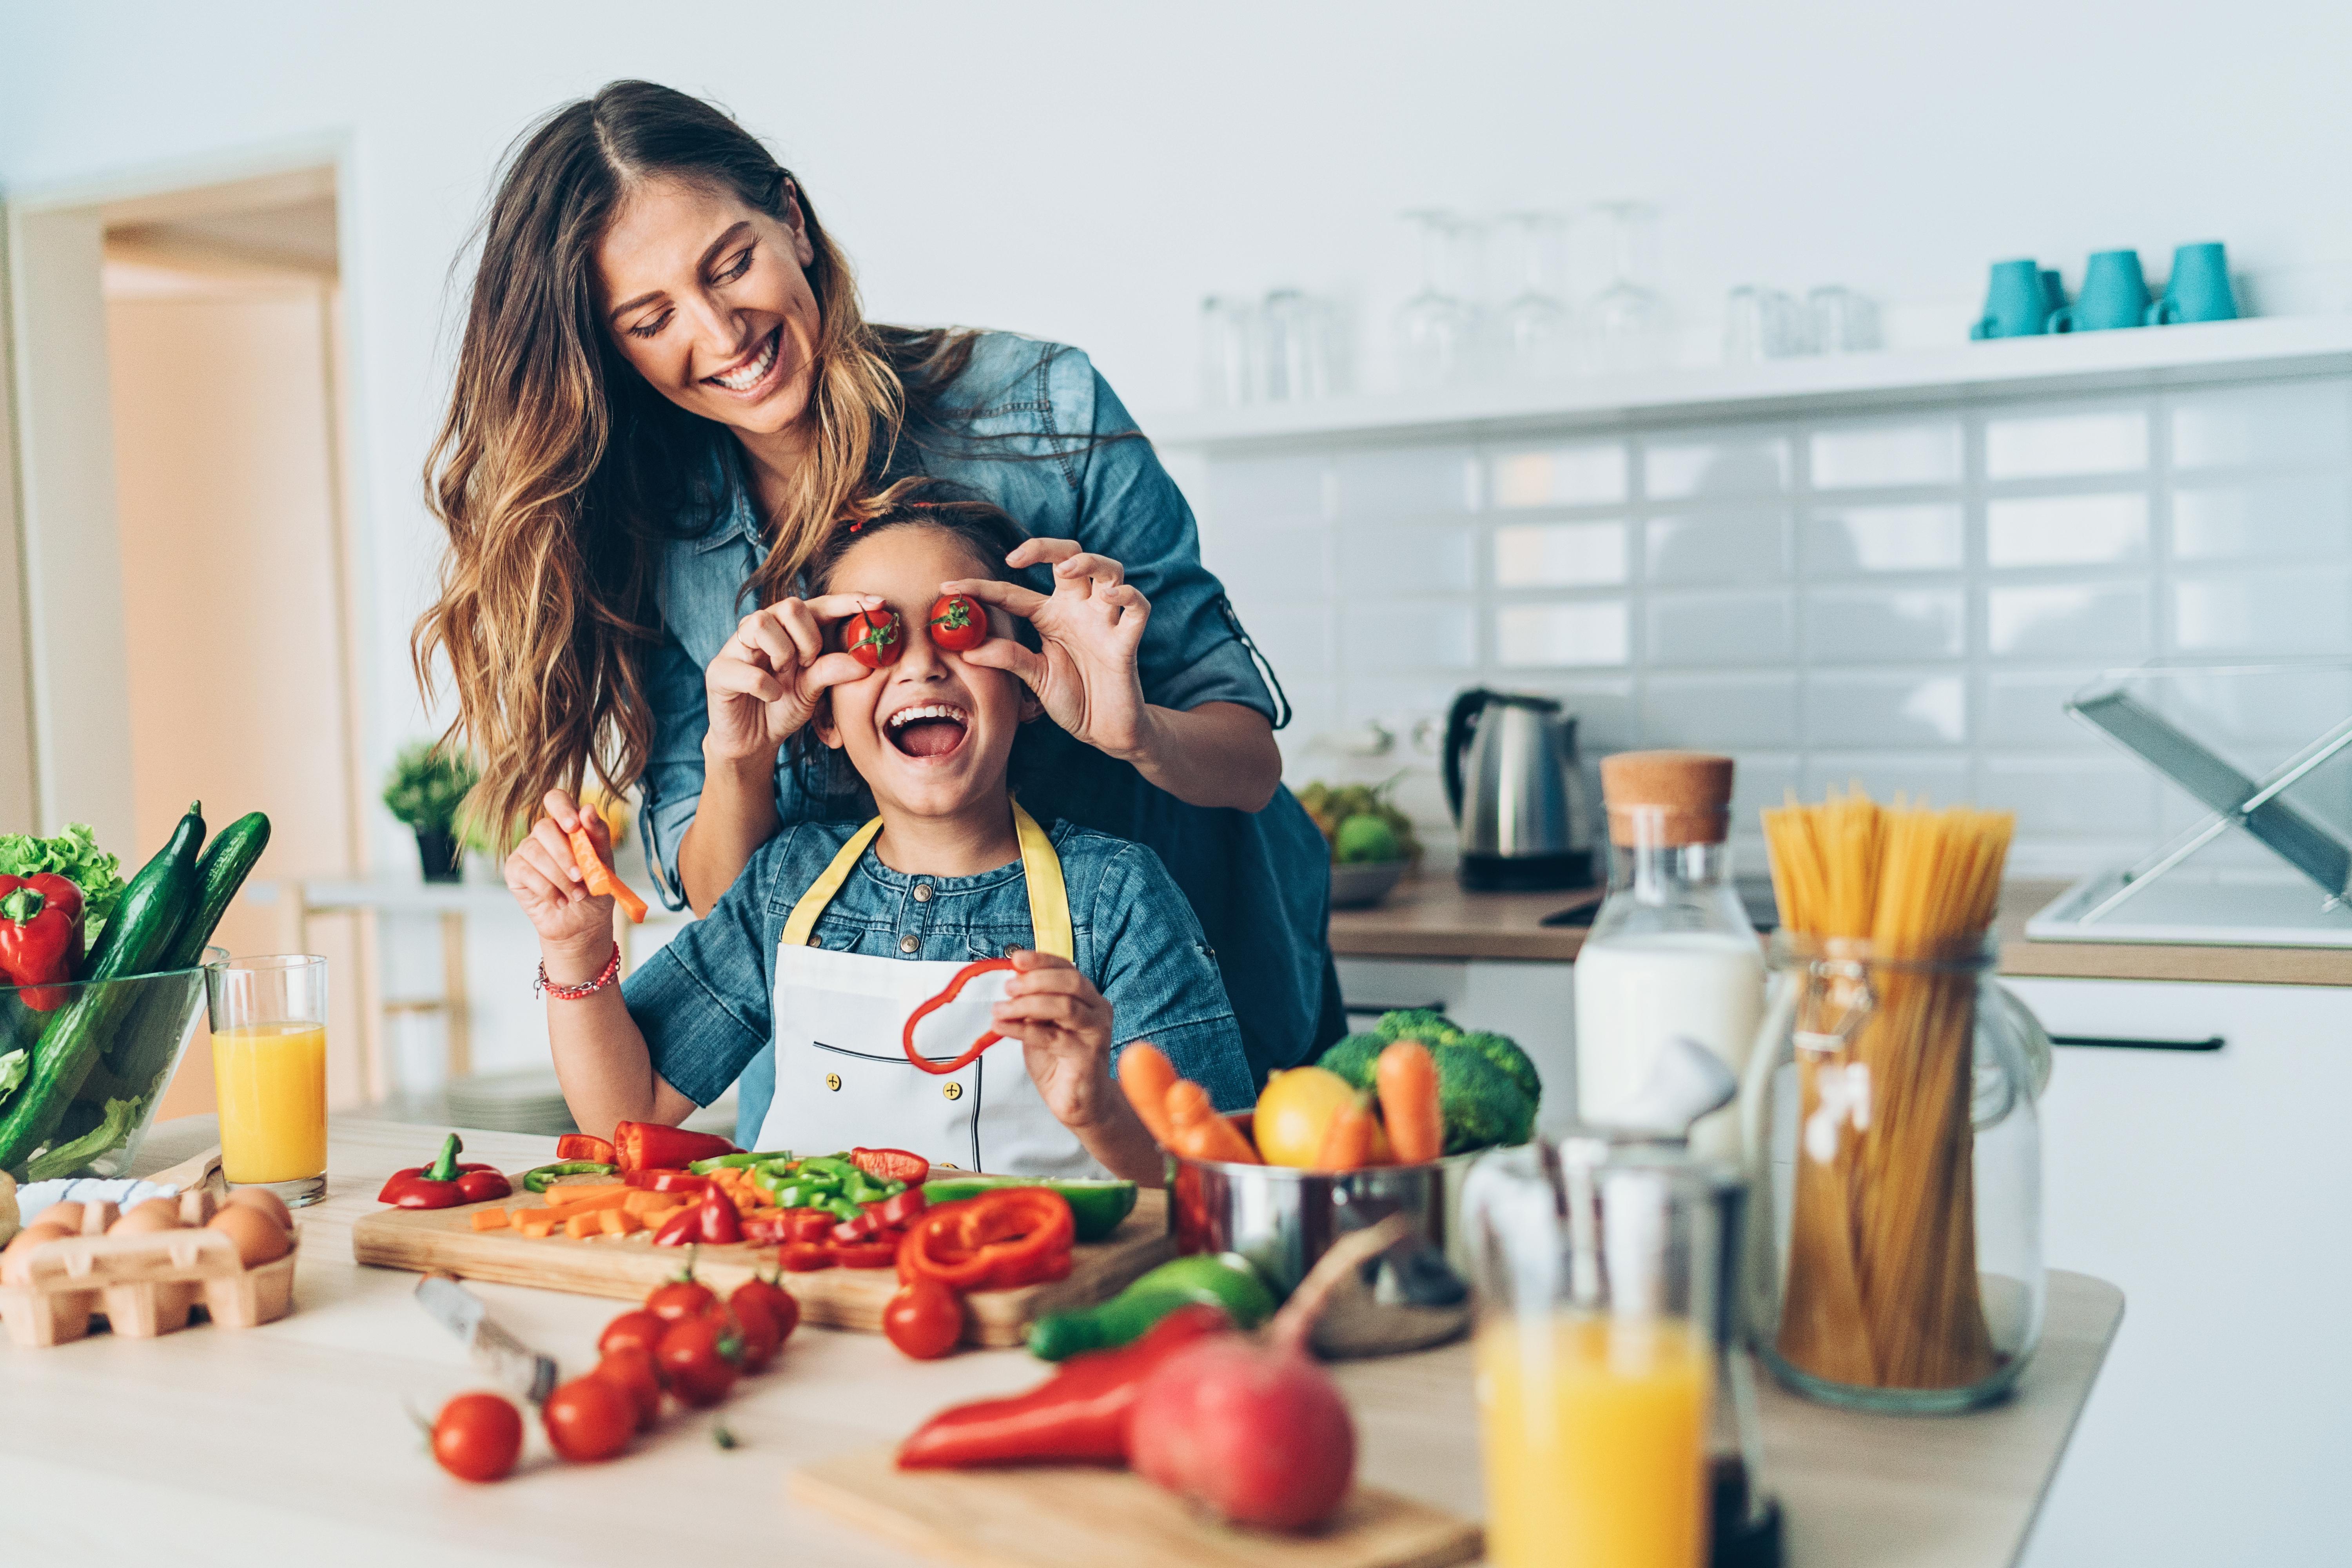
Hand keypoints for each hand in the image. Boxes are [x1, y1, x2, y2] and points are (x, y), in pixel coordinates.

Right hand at [504, 790, 615, 978]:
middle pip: (543, 828)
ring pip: (535, 853)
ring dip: (560, 877)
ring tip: (577, 895)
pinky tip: (560, 901)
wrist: (584, 923)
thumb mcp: (604, 862)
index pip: (556, 799)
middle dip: (565, 855)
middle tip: (582, 877)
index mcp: (568, 825)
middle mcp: (544, 834)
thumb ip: (598, 836)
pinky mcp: (515, 871)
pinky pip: (526, 873)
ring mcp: (526, 851)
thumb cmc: (595, 888)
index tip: (574, 826)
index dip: (561, 808)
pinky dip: (548, 890)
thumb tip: (588, 809)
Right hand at [703, 596, 885, 766]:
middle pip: (790, 606)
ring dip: (783, 654)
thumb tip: (864, 663)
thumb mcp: (814, 689)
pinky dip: (766, 686)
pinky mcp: (719, 671)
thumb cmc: (783, 706)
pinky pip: (747, 669)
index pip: (819, 605)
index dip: (847, 602)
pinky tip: (772, 697)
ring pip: (761, 623)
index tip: (878, 603)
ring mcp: (736, 646)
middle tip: (808, 665)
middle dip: (808, 638)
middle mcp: (761, 629)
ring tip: (786, 678)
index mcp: (788, 629)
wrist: (752, 741)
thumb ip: (832, 671)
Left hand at [945, 540, 1149, 762]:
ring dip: (1091, 562)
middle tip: (1017, 557)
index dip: (980, 588)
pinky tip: (1114, 594)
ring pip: (1108, 570)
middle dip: (1045, 547)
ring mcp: (1104, 622)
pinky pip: (1138, 608)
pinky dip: (1130, 595)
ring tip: (1069, 569)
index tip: (948, 589)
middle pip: (1068, 558)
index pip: (1012, 592)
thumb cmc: (1072, 697)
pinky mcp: (1127, 641)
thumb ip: (1008, 658)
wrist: (1104, 730)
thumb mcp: (1033, 677)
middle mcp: (1077, 610)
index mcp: (1049, 616)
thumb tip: (967, 650)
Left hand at [990, 949, 1121, 1130]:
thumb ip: (1032, 1005)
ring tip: (1000, 1010)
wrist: (1079, 1102)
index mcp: (1088, 998)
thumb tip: (1012, 981)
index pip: (1067, 969)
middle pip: (1070, 982)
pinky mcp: (1088, 1056)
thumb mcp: (1042, 1026)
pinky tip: (1002, 1027)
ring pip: (1063, 1006)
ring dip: (1026, 1005)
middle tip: (1008, 988)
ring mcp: (1096, 1033)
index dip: (1042, 961)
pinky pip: (1052, 1036)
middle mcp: (1098, 1011)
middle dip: (1035, 980)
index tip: (1016, 959)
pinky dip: (1022, 1029)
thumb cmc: (1061, 1062)